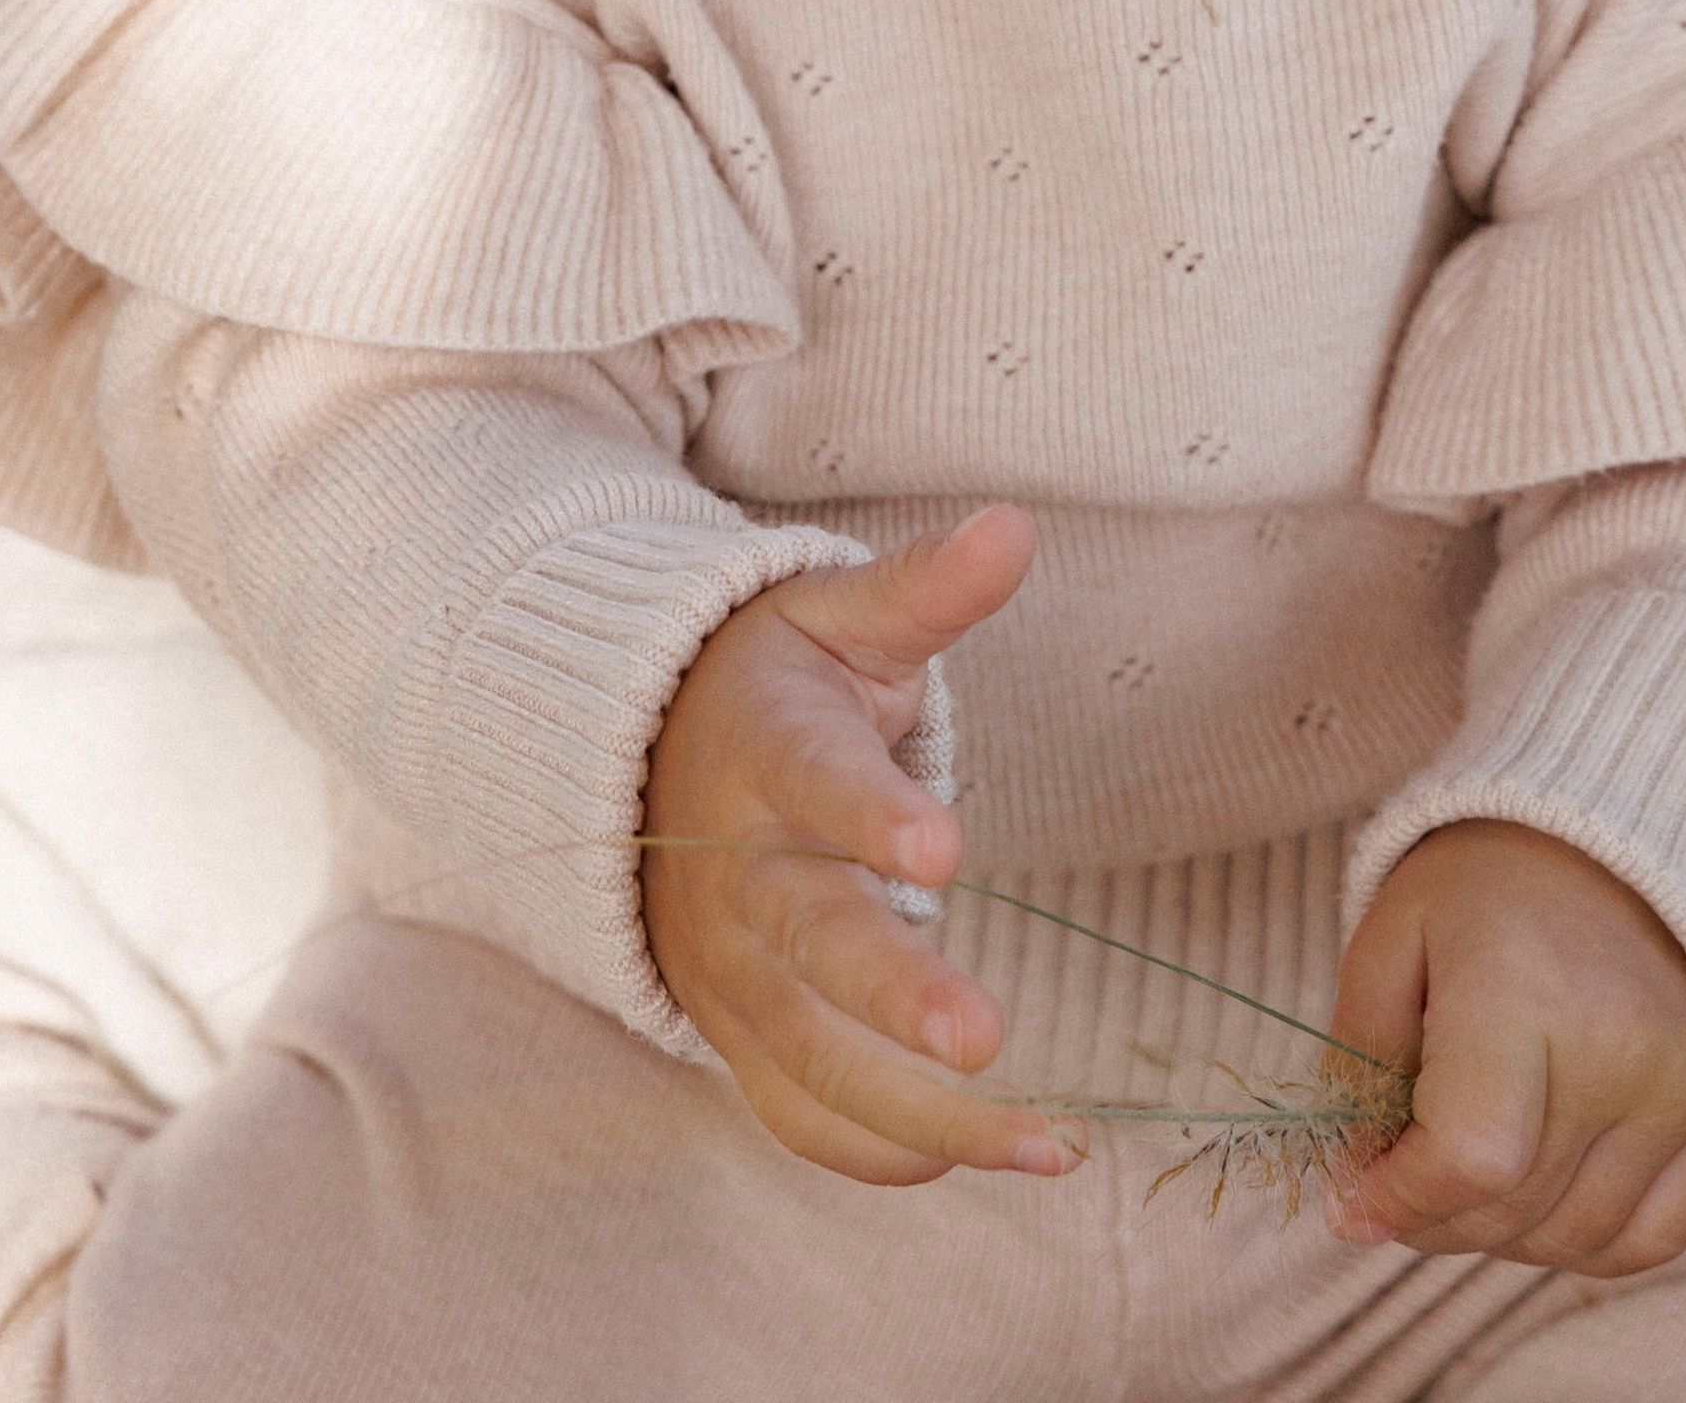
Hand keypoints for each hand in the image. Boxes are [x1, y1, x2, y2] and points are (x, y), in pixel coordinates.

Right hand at [642, 501, 1081, 1188]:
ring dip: (923, 1113)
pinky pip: (797, 1113)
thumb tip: (1017, 525)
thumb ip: (927, 586)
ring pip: (814, 1057)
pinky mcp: (737, 1034)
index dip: (871, 814)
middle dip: (895, 994)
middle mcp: (736, 873)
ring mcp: (730, 969)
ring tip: (1047, 1143)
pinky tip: (974, 1160)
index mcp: (766, 751)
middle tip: (987, 1038)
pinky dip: (875, 1152)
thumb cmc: (771, 681)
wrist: (638, 765)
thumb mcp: (837, 614)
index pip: (813, 782)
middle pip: (809, 944)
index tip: (944, 848)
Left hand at [1324, 821, 1685, 1275]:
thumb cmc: (1488, 881)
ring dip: (1502, 1235)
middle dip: (1432, 1218)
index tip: (1354, 1201)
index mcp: (1524, 992)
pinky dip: (1586, 1243)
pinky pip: (1654, 1238)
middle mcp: (1621, 1050)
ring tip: (1467, 1175)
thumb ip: (1360, 1062)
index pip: (1469, 1159)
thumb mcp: (1392, 935)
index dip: (1399, 1201)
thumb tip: (1352, 1186)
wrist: (1622, 829)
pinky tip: (1542, 1195)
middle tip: (1398, 1181)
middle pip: (1513, 1209)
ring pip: (1575, 1239)